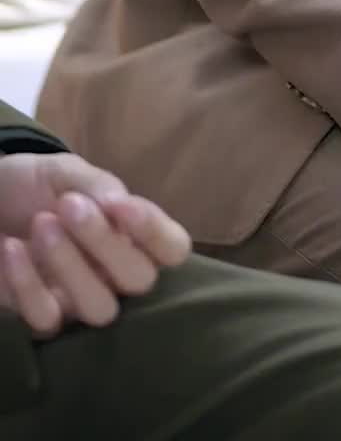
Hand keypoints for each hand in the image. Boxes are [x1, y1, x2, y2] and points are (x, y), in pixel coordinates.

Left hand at [0, 153, 191, 336]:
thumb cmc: (37, 186)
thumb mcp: (67, 173)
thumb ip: (98, 186)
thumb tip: (120, 204)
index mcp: (134, 235)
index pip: (173, 248)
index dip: (155, 232)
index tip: (121, 205)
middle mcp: (117, 274)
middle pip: (140, 280)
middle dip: (106, 242)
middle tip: (69, 205)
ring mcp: (82, 301)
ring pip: (100, 308)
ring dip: (70, 264)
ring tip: (41, 224)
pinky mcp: (44, 319)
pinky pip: (47, 319)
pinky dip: (28, 283)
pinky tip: (12, 248)